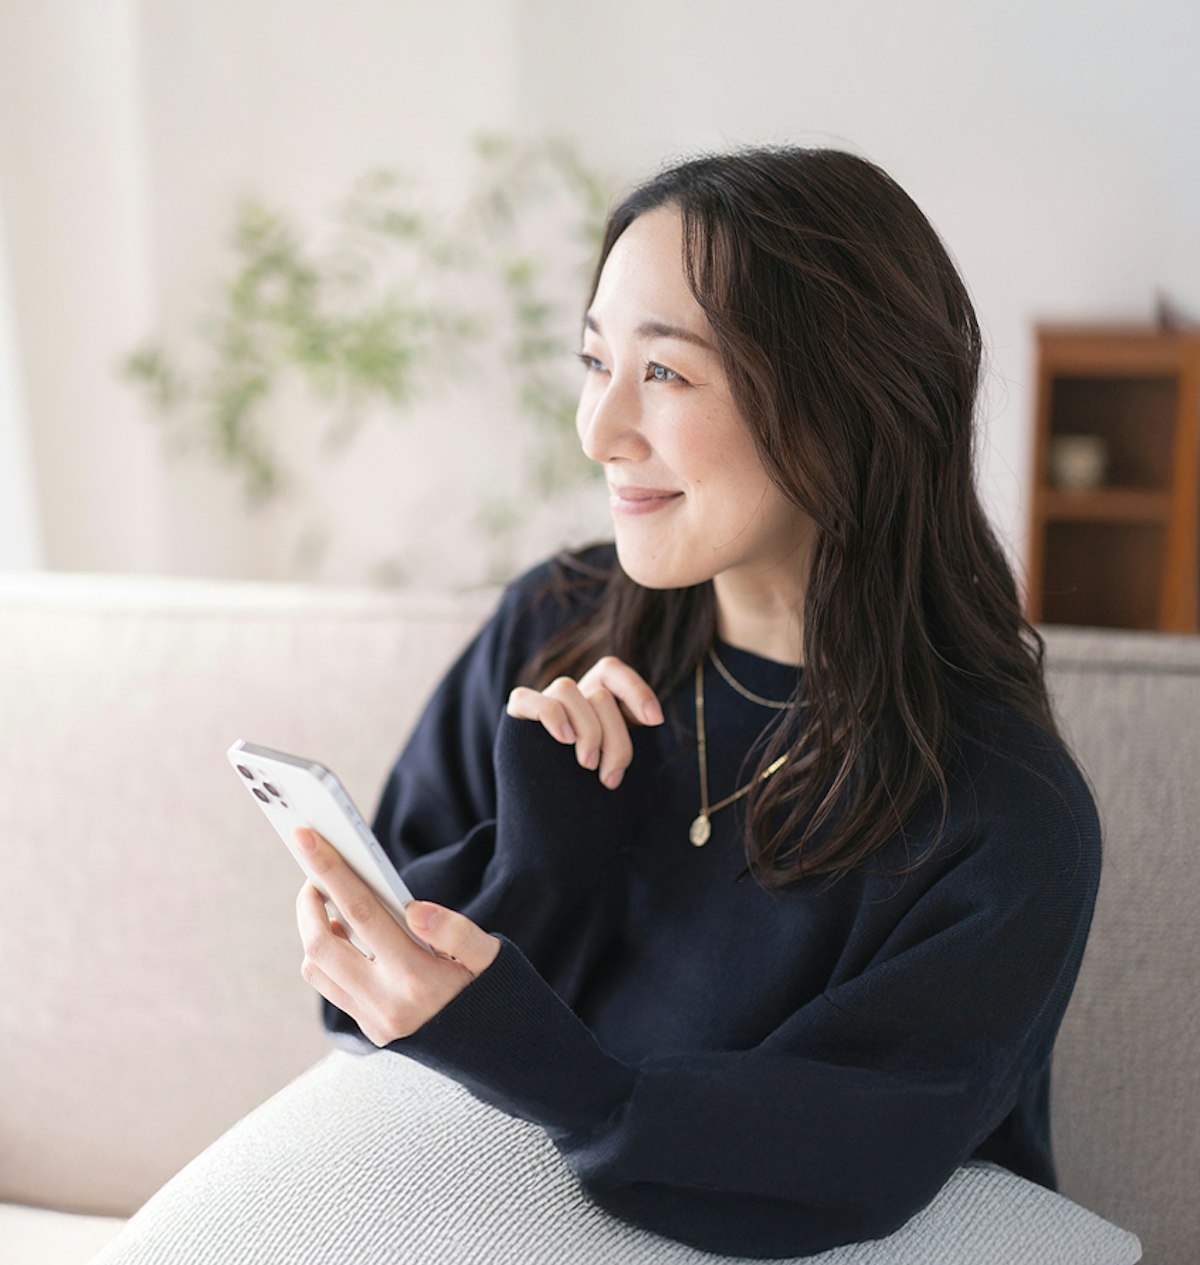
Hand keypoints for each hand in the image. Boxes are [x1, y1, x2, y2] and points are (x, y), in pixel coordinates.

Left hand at [293, 827, 500, 1045]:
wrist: (501, 1051)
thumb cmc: (494, 991)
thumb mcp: (489, 956)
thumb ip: (456, 929)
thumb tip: (414, 909)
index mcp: (418, 978)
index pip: (362, 914)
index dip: (332, 873)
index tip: (306, 839)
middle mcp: (388, 1004)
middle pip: (322, 945)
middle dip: (308, 903)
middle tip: (315, 875)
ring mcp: (375, 1022)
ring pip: (317, 970)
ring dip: (312, 931)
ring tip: (330, 907)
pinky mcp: (370, 1031)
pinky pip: (331, 987)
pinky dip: (326, 957)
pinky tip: (345, 939)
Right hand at [505, 655, 663, 789]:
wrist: (556, 826)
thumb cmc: (592, 794)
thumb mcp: (618, 764)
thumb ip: (628, 738)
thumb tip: (653, 717)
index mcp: (596, 702)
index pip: (612, 672)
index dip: (636, 689)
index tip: (654, 720)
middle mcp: (571, 698)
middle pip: (599, 694)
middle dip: (614, 738)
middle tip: (610, 776)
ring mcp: (543, 703)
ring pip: (567, 689)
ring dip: (587, 729)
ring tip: (587, 765)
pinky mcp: (518, 716)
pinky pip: (525, 697)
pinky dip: (551, 715)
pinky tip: (565, 739)